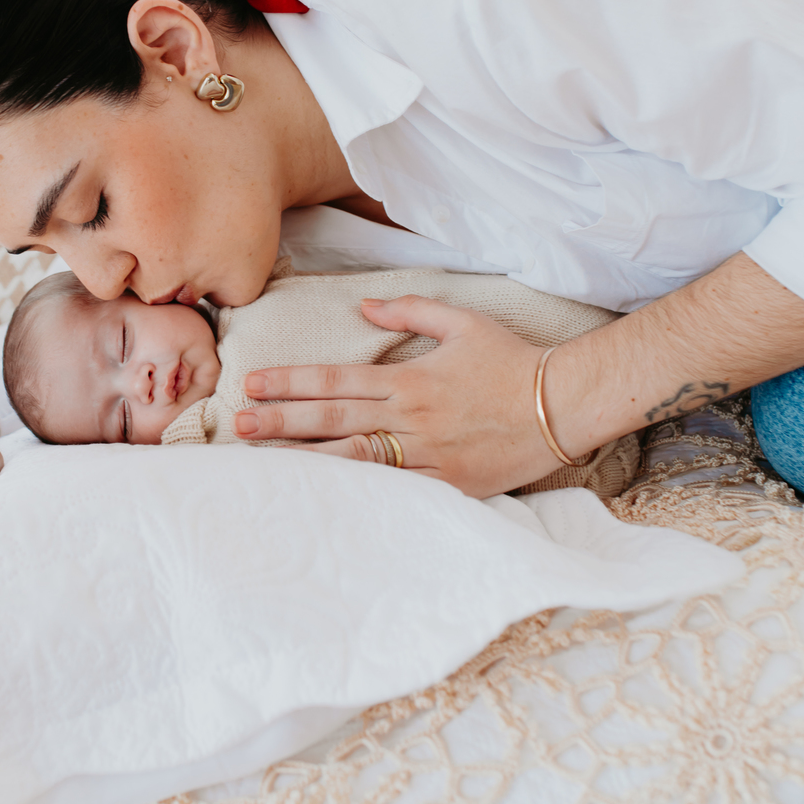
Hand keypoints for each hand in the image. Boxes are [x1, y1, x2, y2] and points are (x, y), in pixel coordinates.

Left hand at [235, 296, 561, 497]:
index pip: (336, 381)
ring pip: (355, 460)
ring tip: (263, 461)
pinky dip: (356, 495)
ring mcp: (428, 456)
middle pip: (333, 421)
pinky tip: (322, 498)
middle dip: (282, 422)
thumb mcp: (463, 322)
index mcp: (410, 379)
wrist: (564, 405)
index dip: (291, 382)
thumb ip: (411, 311)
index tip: (253, 384)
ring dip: (305, 460)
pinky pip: (394, 493)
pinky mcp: (448, 487)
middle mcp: (411, 418)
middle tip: (239, 425)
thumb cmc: (513, 362)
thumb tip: (367, 305)